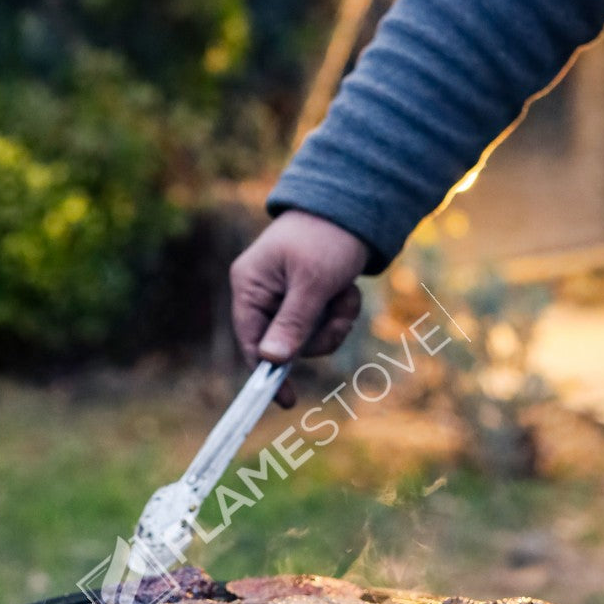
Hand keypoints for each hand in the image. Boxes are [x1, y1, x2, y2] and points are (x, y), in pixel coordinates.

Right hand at [229, 210, 368, 406]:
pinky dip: (340, 311)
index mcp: (250, 285)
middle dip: (319, 333)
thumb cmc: (327, 238)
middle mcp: (261, 293)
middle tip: (340, 310)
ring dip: (334, 322)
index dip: (268, 372)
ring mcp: (283, 296)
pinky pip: (323, 323)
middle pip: (285, 344)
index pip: (252, 341)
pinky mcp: (305, 297)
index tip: (286, 399)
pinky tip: (348, 289)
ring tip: (346, 293)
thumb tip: (271, 361)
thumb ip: (292, 323)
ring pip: (309, 337)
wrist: (353, 204)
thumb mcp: (312, 283)